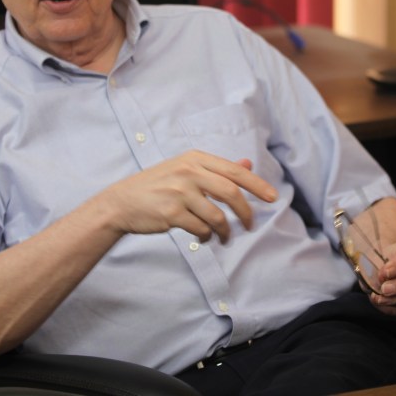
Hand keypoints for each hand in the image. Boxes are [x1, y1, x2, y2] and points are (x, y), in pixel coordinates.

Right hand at [100, 150, 277, 243]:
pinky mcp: (171, 213)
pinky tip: (203, 237)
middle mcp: (189, 171)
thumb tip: (247, 163)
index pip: (234, 171)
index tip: (273, 197)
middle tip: (249, 225)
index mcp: (195, 158)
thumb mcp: (185, 168)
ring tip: (223, 238)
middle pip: (231, 192)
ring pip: (217, 215)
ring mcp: (179, 192)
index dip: (257, 184)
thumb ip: (216, 168)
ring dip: (225, 231)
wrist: (122, 202)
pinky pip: (201, 229)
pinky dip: (207, 236)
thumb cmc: (157, 185)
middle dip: (246, 212)